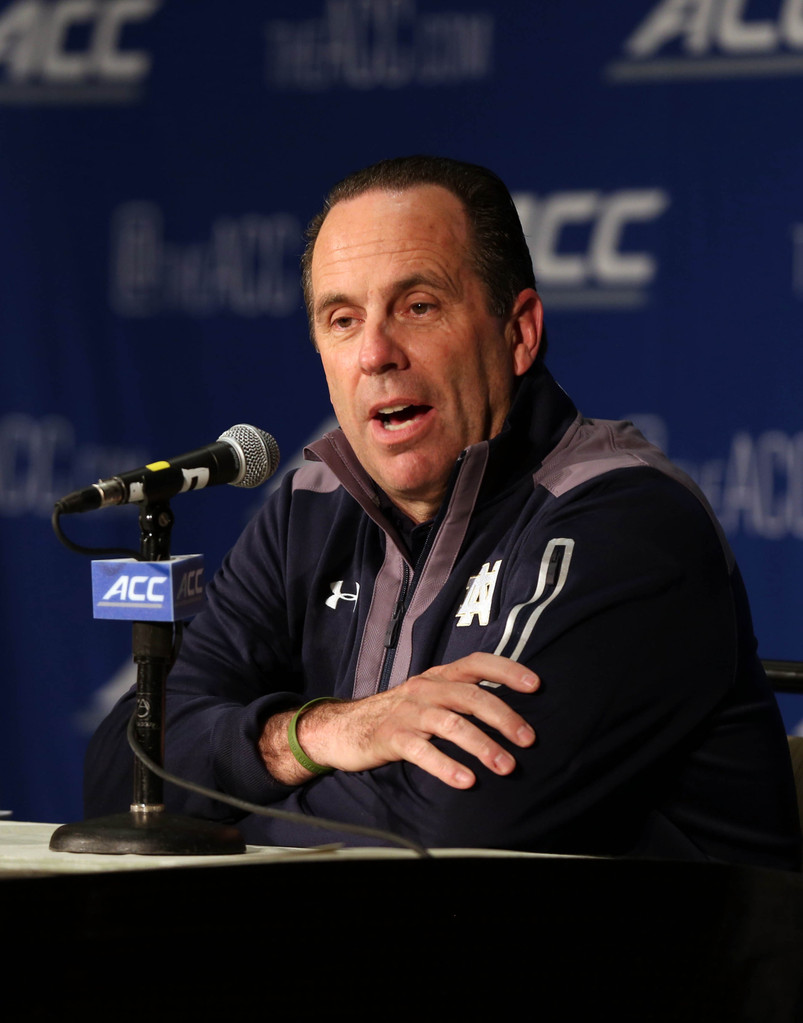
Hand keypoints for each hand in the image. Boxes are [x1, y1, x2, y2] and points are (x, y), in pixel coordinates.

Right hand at [259, 652, 538, 788]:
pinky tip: (465, 780)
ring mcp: (407, 713)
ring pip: (450, 723)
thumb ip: (460, 699)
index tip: (536, 685)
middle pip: (470, 696)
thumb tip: (510, 713)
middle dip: (503, 716)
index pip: (476, 662)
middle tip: (529, 739)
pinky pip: (421, 751)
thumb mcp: (428, 697)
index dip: (506, 670)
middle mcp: (425, 689)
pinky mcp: (390, 737)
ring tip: (505, 766)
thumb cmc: (397, 715)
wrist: (341, 728)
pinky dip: (445, 765)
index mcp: (438, 677)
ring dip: (482, 744)